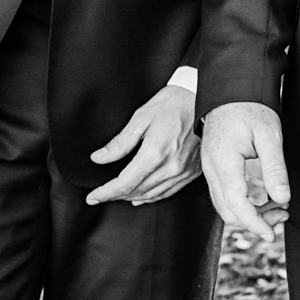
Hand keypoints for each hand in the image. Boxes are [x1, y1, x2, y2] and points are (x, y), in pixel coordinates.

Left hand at [88, 83, 199, 205]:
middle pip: (137, 192)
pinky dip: (151, 197)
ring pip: (151, 195)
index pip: (125, 183)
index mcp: (155, 154)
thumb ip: (120, 143)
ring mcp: (182, 172)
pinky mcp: (191, 173)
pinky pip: (167, 192)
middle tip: (99, 195)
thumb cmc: (175, 104)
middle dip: (115, 196)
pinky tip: (142, 197)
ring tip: (117, 196)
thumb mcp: (141, 117)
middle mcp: (170, 168)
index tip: (93, 197)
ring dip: (131, 198)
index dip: (106, 193)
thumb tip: (99, 158)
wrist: (205, 102)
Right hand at [200, 102, 290, 241]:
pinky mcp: (214, 167)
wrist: (231, 89)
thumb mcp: (270, 135)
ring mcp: (210, 168)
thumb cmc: (250, 107)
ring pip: (224, 206)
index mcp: (224, 161)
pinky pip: (223, 195)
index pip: (236, 204)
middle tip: (282, 216)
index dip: (254, 224)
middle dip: (255, 221)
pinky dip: (242, 204)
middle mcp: (212, 169)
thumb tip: (282, 198)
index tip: (271, 234)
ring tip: (278, 208)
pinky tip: (263, 199)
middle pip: (228, 211)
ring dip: (249, 214)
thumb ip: (275, 168)